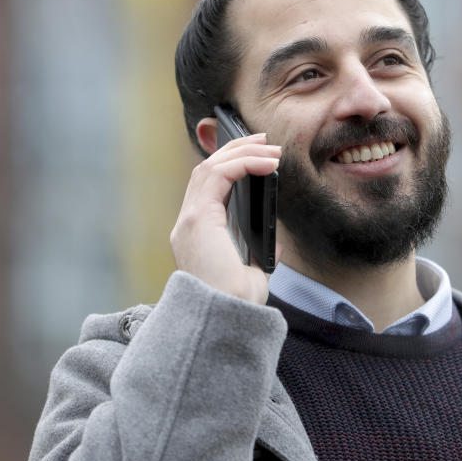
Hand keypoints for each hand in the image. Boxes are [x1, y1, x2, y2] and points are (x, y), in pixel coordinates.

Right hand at [169, 133, 280, 303]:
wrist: (226, 320)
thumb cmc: (238, 305)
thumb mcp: (252, 273)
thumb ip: (257, 252)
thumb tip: (274, 239)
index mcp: (196, 237)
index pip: (207, 188)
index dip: (229, 165)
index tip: (256, 154)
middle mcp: (187, 226)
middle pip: (205, 171)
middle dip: (235, 150)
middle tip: (263, 140)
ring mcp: (189, 222)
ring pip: (210, 168)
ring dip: (242, 153)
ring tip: (270, 149)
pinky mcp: (198, 219)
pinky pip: (219, 175)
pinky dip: (243, 163)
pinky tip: (268, 164)